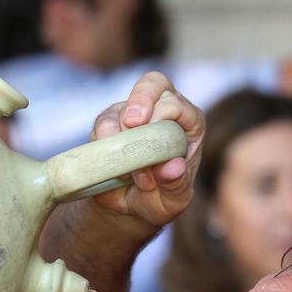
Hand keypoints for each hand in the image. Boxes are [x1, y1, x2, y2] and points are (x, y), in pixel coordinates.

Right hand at [87, 70, 204, 228]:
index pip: (180, 104)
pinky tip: (112, 163)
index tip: (152, 130)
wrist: (129, 208)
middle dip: (142, 99)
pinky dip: (103, 141)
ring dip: (119, 133)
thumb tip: (174, 167)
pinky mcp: (109, 123)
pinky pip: (101, 123)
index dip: (166, 111)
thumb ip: (176, 183)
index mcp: (189, 125)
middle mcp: (162, 112)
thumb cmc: (160, 199)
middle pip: (154, 84)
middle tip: (132, 122)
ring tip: (126, 169)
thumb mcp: (174, 200)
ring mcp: (133, 115)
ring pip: (122, 106)